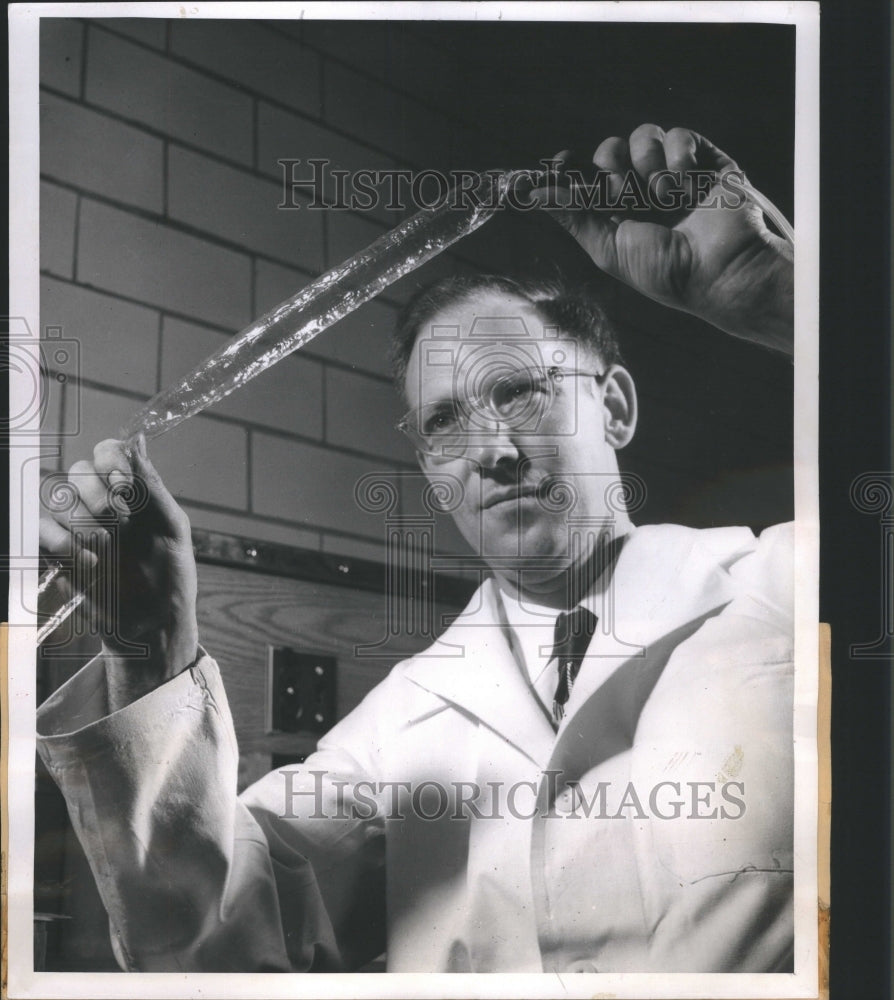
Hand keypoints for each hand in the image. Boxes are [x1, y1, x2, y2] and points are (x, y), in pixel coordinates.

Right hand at [39, 436, 198, 709]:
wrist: (152, 624)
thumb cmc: (170, 576)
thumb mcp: (172, 528)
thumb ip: (152, 485)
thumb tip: (138, 441)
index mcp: (132, 491)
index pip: (108, 451)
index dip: (112, 462)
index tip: (125, 486)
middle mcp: (102, 502)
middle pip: (79, 470)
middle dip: (98, 494)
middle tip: (120, 522)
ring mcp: (77, 526)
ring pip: (58, 497)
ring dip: (83, 520)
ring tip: (107, 548)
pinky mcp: (58, 551)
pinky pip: (41, 529)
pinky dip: (60, 541)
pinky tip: (88, 561)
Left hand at [530, 124, 792, 354]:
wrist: (717, 270)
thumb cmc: (663, 270)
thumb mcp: (606, 247)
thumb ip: (572, 216)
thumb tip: (531, 193)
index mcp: (616, 210)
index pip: (586, 173)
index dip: (571, 165)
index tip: (559, 163)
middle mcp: (642, 188)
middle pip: (609, 149)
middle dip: (612, 169)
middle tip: (625, 198)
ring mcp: (671, 171)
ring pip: (642, 136)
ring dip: (647, 166)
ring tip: (665, 200)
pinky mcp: (702, 158)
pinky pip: (677, 135)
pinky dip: (677, 159)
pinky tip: (686, 187)